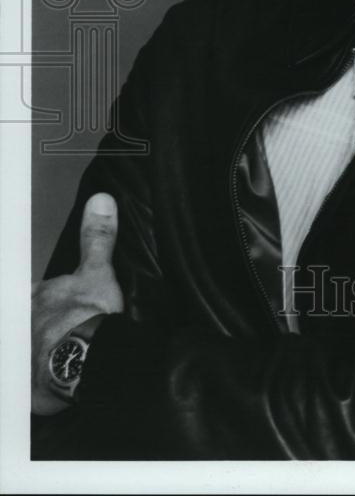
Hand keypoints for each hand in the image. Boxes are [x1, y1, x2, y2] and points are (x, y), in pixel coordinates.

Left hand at [32, 192, 123, 414]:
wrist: (88, 359)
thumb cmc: (89, 317)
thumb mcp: (98, 271)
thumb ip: (97, 238)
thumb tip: (100, 201)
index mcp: (35, 298)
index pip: (34, 297)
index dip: (46, 302)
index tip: (62, 310)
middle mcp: (21, 326)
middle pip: (28, 324)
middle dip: (43, 329)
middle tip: (67, 335)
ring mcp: (22, 355)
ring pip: (29, 351)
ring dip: (41, 354)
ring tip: (64, 362)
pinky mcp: (26, 385)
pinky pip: (31, 382)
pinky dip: (42, 383)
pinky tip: (56, 385)